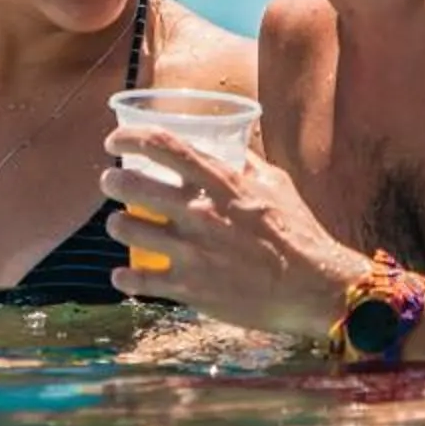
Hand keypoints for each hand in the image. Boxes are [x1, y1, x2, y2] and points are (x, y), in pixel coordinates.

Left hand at [102, 125, 372, 337]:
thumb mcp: (277, 185)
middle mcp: (201, 213)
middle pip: (133, 185)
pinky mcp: (190, 288)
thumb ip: (247, 164)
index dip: (131, 137)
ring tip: (121, 224)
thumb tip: (231, 144)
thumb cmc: (298, 233)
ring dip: (117, 223)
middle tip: (110, 182)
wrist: (314, 287)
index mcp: (222, 183)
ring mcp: (192, 252)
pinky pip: (138, 280)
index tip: (115, 141)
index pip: (164, 146)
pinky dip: (124, 278)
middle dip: (112, 181)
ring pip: (127, 229)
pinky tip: (122, 276)